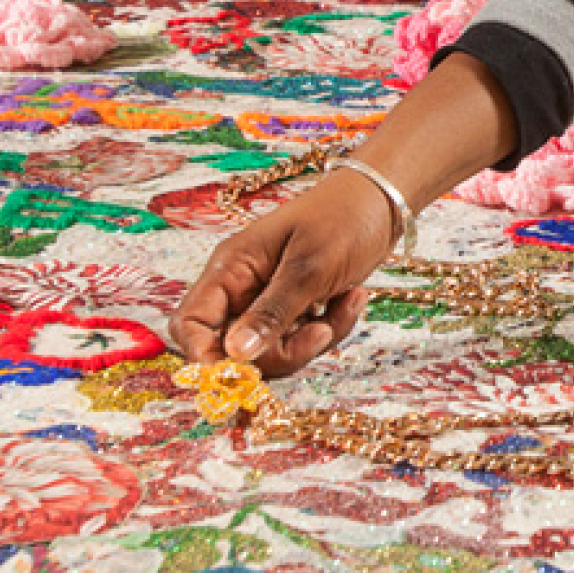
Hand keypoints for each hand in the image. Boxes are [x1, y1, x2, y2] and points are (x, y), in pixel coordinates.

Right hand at [167, 170, 390, 377]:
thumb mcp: (308, 268)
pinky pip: (302, 339)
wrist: (382, 199)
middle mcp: (243, 288)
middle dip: (279, 354)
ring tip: (348, 301)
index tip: (241, 373)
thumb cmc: (342, 218)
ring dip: (314, 340)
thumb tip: (235, 354)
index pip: (190, 324)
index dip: (205, 355)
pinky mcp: (298, 307)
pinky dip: (331, 327)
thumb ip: (271, 313)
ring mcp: (270, 299)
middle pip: (235, 350)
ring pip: (274, 350)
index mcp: (231, 269)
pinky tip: (354, 297)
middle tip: (320, 333)